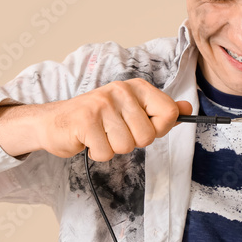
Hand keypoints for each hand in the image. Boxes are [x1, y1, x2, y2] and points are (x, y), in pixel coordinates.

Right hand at [0, 79, 191, 160]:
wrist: (55, 122)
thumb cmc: (97, 119)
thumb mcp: (131, 111)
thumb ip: (159, 111)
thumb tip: (187, 108)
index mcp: (137, 87)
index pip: (169, 113)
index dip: (159, 129)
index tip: (142, 127)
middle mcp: (121, 91)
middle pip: (148, 135)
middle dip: (132, 142)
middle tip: (115, 132)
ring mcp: (102, 104)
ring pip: (127, 146)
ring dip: (113, 148)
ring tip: (101, 135)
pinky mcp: (85, 120)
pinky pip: (107, 153)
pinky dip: (98, 153)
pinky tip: (89, 139)